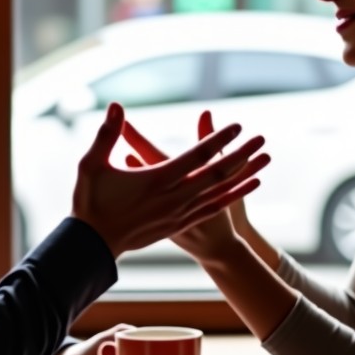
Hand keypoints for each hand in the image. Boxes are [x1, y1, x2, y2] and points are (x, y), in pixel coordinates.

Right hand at [71, 102, 268, 255]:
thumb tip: (117, 107)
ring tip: (265, 157)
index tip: (236, 126)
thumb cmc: (90, 203)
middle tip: (261, 137)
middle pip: (216, 173)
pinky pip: (215, 207)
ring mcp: (179, 214)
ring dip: (244, 173)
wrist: (94, 247)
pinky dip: (234, 194)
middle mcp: (173, 198)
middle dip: (240, 154)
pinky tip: (250, 183)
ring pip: (220, 190)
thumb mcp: (92, 165)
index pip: (195, 156)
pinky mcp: (180, 224)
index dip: (216, 139)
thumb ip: (107, 135)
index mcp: (156, 181)